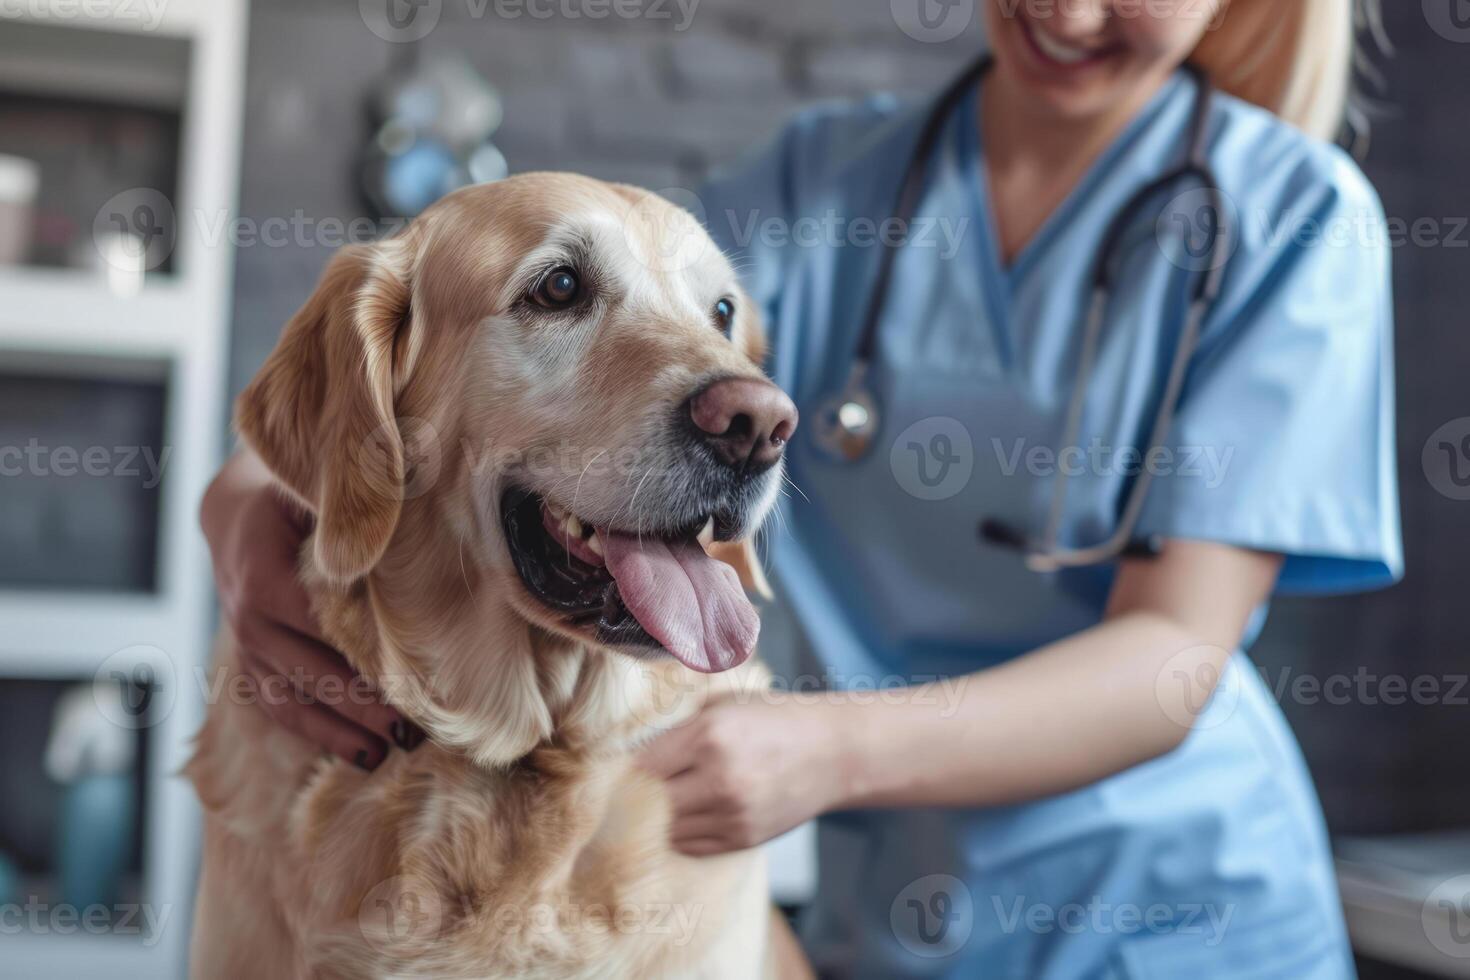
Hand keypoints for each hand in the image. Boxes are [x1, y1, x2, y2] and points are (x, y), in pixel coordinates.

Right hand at [200, 451, 420, 769]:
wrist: (237, 514)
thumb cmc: (294, 497)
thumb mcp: (316, 491)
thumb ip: (351, 512)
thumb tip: (400, 526)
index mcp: (266, 577)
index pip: (321, 626)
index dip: (366, 654)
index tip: (413, 679)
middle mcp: (250, 619)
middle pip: (312, 671)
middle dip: (362, 705)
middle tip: (413, 729)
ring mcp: (247, 647)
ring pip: (295, 700)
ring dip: (343, 732)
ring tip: (389, 754)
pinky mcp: (251, 666)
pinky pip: (282, 708)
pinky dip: (321, 735)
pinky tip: (363, 756)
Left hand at [637, 695, 849, 856]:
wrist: (834, 752)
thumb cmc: (774, 719)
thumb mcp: (724, 705)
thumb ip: (679, 727)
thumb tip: (629, 753)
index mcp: (709, 735)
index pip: (642, 764)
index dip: (623, 768)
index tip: (614, 768)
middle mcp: (719, 777)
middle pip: (648, 801)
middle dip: (634, 796)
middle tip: (626, 790)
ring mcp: (732, 813)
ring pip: (666, 827)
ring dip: (655, 817)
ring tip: (655, 801)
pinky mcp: (742, 838)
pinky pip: (690, 844)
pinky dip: (679, 831)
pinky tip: (684, 814)